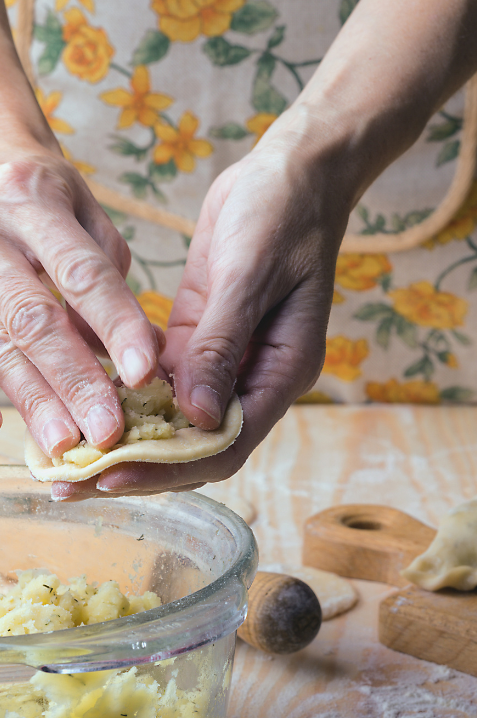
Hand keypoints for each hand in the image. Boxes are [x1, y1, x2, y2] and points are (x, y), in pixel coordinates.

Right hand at [0, 143, 161, 458]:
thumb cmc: (45, 193)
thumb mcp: (85, 210)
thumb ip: (108, 274)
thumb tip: (140, 348)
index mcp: (33, 200)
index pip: (82, 273)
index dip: (114, 325)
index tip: (145, 373)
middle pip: (32, 319)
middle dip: (74, 379)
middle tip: (108, 430)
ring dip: (36, 400)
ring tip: (66, 445)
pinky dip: (11, 394)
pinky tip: (29, 429)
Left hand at [52, 113, 349, 498]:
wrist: (294, 175)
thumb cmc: (285, 216)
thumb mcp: (251, 275)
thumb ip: (224, 345)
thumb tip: (196, 417)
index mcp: (283, 370)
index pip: (228, 442)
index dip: (170, 466)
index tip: (112, 474)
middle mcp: (257, 376)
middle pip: (199, 442)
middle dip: (140, 465)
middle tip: (74, 480)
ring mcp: (230, 358)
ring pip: (179, 417)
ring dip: (130, 435)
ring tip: (72, 451)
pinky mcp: (204, 335)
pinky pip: (167, 379)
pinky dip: (132, 394)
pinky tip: (90, 399)